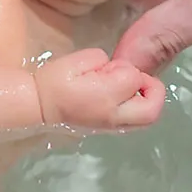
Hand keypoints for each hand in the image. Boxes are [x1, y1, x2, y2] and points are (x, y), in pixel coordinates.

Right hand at [34, 48, 164, 129]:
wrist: (38, 108)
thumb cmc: (53, 82)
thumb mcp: (75, 61)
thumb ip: (100, 60)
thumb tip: (114, 68)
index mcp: (105, 95)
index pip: (134, 78)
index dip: (128, 67)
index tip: (113, 65)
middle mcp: (114, 116)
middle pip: (152, 109)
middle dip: (153, 89)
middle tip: (138, 77)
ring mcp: (112, 127)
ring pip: (146, 119)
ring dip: (146, 100)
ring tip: (130, 87)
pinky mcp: (108, 131)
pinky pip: (134, 122)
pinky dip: (137, 108)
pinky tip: (121, 97)